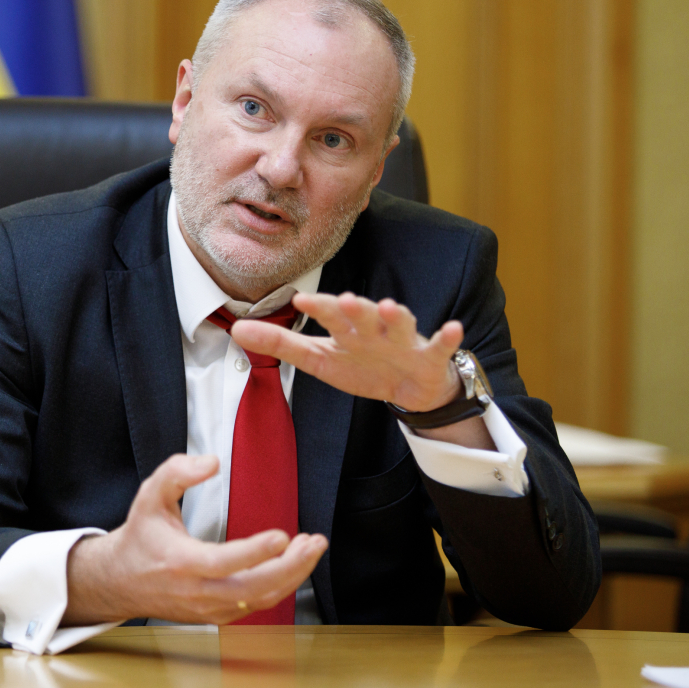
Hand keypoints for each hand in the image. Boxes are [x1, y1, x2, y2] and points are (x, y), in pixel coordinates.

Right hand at [62, 454, 326, 625]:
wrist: (120, 580)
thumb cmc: (142, 534)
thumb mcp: (150, 493)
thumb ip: (178, 471)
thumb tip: (212, 463)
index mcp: (180, 561)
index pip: (223, 562)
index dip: (255, 551)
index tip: (283, 535)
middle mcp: (197, 591)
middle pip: (252, 588)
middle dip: (291, 567)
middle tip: (315, 542)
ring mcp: (208, 608)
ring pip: (260, 600)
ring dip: (292, 576)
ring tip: (311, 548)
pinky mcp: (216, 616)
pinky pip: (256, 606)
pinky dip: (280, 586)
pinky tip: (293, 564)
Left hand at [230, 292, 492, 448]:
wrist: (410, 388)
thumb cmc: (361, 365)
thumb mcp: (318, 358)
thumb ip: (279, 344)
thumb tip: (235, 330)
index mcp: (347, 327)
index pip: (330, 314)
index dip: (318, 308)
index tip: (299, 300)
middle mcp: (375, 327)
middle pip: (365, 315)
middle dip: (357, 309)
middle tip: (347, 300)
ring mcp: (403, 340)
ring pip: (401, 325)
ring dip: (398, 316)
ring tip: (392, 308)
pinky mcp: (429, 356)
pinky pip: (440, 345)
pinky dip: (447, 337)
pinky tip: (453, 328)